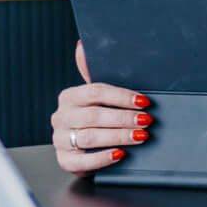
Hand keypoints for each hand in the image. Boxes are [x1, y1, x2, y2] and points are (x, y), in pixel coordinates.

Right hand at [55, 42, 150, 175]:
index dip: (121, 96)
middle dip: (123, 118)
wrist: (82, 150)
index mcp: (69, 97)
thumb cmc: (94, 118)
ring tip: (140, 136)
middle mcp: (61, 117)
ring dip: (118, 136)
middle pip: (94, 115)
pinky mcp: (65, 160)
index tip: (144, 101)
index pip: (95, 92)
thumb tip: (82, 45)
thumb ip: (93, 74)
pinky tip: (121, 154)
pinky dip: (104, 157)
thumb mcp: (96, 97)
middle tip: (145, 121)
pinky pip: (83, 161)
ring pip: (90, 137)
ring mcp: (60, 140)